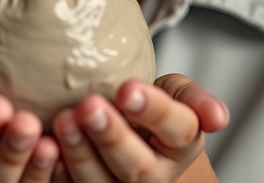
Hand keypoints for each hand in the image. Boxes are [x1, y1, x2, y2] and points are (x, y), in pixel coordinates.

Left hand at [50, 74, 227, 182]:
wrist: (135, 132)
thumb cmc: (152, 106)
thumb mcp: (177, 94)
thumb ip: (194, 99)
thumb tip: (218, 117)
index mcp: (182, 144)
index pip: (176, 129)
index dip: (153, 111)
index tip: (127, 89)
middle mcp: (155, 176)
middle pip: (136, 165)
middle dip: (111, 135)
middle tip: (89, 106)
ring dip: (80, 154)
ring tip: (64, 121)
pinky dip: (58, 172)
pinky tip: (45, 149)